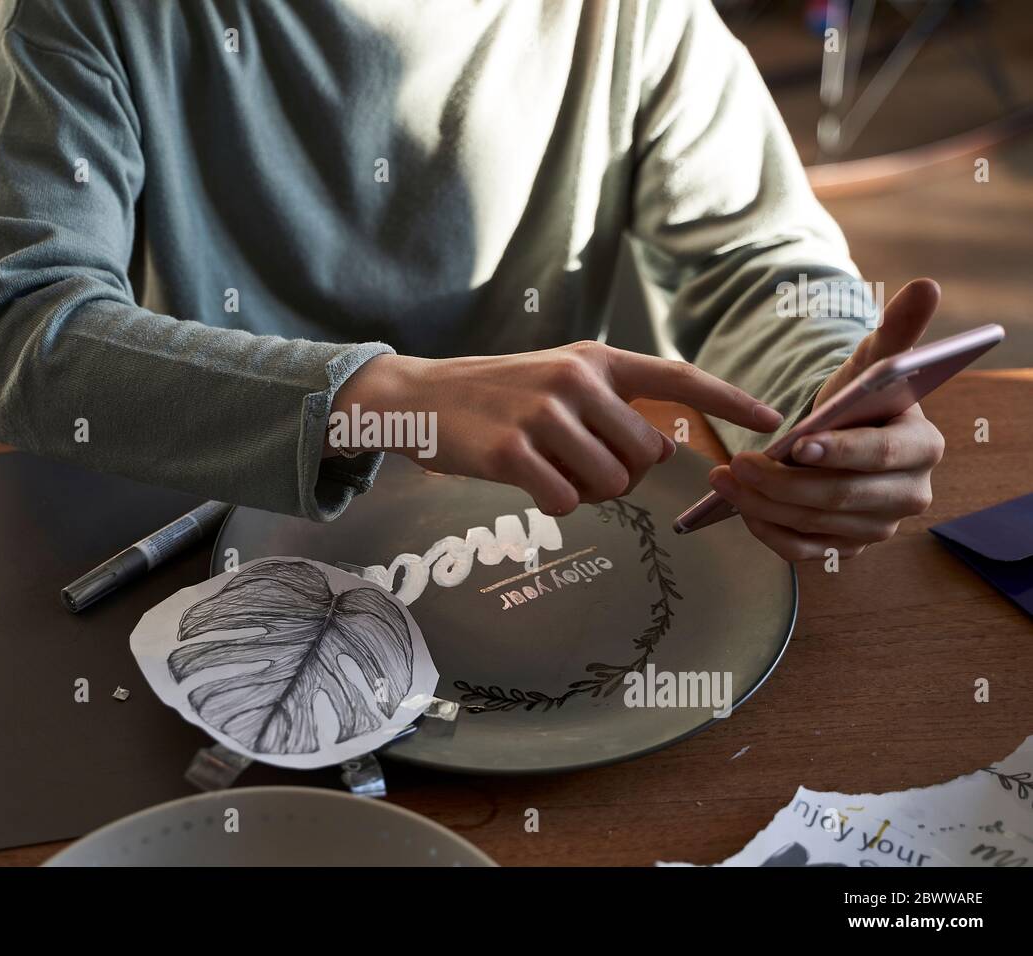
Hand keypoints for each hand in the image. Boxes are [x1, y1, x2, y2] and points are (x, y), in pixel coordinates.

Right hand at [330, 340, 782, 515]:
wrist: (419, 397)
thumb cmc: (496, 397)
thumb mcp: (558, 382)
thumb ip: (610, 406)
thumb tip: (661, 451)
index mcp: (596, 360)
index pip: (678, 378)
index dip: (730, 400)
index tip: (774, 422)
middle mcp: (578, 381)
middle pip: (646, 456)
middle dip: (622, 474)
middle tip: (578, 464)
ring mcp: (545, 415)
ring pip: (610, 484)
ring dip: (584, 492)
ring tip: (546, 469)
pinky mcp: (514, 451)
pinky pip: (564, 502)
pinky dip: (550, 503)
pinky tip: (522, 480)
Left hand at [708, 278, 945, 561]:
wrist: (841, 438)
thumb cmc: (858, 400)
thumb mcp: (871, 364)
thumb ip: (896, 330)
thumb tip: (926, 286)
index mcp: (923, 448)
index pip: (879, 457)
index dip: (838, 452)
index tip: (798, 443)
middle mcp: (910, 495)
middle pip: (840, 498)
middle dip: (783, 482)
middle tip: (736, 462)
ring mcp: (877, 528)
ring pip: (814, 525)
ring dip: (762, 504)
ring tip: (723, 476)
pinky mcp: (846, 549)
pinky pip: (801, 550)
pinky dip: (765, 530)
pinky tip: (737, 504)